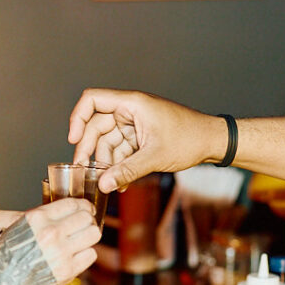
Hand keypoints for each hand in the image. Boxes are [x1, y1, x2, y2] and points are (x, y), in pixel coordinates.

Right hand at [0, 198, 98, 284]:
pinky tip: (77, 254)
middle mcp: (50, 234)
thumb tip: (60, 212)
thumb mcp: (11, 227)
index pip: (72, 204)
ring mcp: (60, 253)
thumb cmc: (0, 257)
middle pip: (86, 218)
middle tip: (85, 222)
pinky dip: (86, 253)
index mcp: (36, 219)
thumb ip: (35, 217)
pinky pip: (90, 255)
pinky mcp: (66, 272)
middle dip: (87, 219)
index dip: (82, 205)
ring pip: (93, 234)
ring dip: (89, 234)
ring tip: (83, 237)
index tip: (85, 208)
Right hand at [67, 88, 218, 191]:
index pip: (93, 100)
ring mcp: (135, 123)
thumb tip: (102, 184)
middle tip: (84, 171)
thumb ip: (126, 171)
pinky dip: (118, 164)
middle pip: (96, 125)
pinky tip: (119, 182)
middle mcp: (130, 110)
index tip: (73, 140)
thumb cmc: (189, 139)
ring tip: (108, 183)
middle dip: (89, 149)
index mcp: (132, 103)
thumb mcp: (155, 157)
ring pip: (108, 141)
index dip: (77, 118)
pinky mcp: (140, 136)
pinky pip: (121, 148)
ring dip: (106, 162)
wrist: (212, 142)